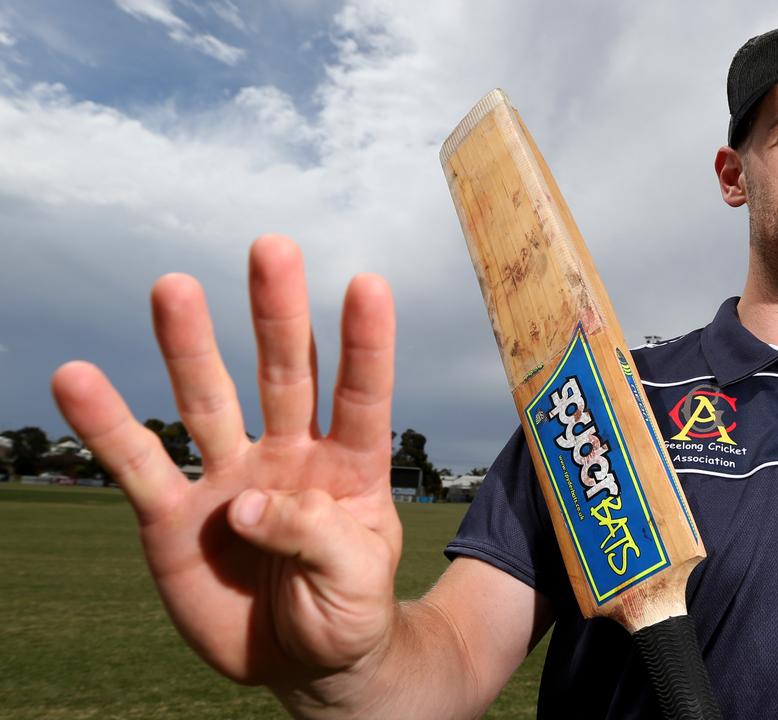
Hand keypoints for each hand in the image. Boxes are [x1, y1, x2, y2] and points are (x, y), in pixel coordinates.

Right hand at [51, 235, 400, 687]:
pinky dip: (107, 425)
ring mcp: (228, 477)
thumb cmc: (347, 612)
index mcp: (350, 466)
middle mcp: (288, 455)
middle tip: (272, 247)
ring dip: (189, 347)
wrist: (300, 660)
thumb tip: (245, 503)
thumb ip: (315, 536)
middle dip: (278, 314)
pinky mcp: (173, 515)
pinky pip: (137, 464)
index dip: (365, 343)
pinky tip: (76, 379)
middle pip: (285, 374)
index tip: (367, 283)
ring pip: (207, 401)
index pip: (361, 394)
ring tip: (174, 287)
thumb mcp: (357, 582)